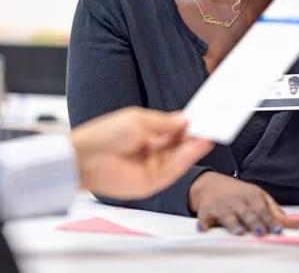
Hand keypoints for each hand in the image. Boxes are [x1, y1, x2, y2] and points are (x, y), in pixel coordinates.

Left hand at [70, 107, 212, 199]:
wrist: (85, 157)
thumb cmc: (104, 135)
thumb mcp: (138, 120)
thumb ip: (164, 122)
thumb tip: (186, 119)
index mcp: (147, 134)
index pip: (174, 131)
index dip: (190, 125)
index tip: (205, 116)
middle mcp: (152, 151)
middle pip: (180, 145)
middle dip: (196, 136)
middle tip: (213, 126)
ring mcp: (152, 167)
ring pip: (180, 159)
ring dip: (195, 148)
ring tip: (208, 136)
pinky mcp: (151, 182)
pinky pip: (173, 170)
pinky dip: (186, 159)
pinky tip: (195, 147)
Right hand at [189, 172, 298, 234]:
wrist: (210, 183)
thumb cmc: (238, 193)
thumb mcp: (258, 197)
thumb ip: (275, 211)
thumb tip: (295, 224)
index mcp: (252, 196)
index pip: (263, 210)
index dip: (271, 220)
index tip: (278, 230)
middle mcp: (237, 200)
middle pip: (247, 213)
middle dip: (254, 222)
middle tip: (260, 232)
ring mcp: (221, 206)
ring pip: (227, 215)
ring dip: (232, 223)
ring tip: (238, 231)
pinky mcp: (206, 211)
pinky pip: (204, 218)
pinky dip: (203, 223)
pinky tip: (204, 228)